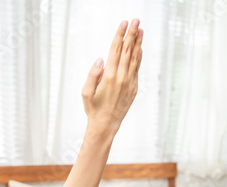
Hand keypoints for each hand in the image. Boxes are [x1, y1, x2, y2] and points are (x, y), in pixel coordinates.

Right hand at [81, 19, 142, 134]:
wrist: (106, 125)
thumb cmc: (93, 108)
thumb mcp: (86, 92)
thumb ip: (93, 74)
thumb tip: (101, 58)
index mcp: (109, 76)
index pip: (115, 50)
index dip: (120, 35)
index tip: (124, 23)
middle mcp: (121, 78)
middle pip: (127, 51)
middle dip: (132, 34)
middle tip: (136, 20)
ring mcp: (129, 83)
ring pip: (134, 58)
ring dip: (138, 43)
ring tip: (141, 30)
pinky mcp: (133, 88)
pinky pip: (137, 68)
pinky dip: (139, 57)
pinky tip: (140, 49)